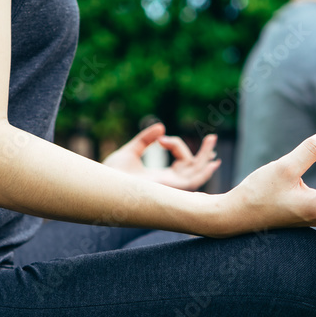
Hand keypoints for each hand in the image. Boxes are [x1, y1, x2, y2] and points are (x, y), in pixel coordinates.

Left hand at [102, 122, 219, 190]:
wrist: (103, 184)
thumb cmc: (112, 174)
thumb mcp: (131, 151)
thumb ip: (145, 139)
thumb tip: (161, 127)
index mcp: (161, 178)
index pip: (180, 162)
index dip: (176, 145)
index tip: (161, 138)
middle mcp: (169, 185)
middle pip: (194, 169)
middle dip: (204, 154)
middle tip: (212, 137)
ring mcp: (170, 188)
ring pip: (196, 174)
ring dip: (206, 158)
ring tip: (211, 139)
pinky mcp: (169, 189)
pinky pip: (193, 182)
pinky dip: (204, 173)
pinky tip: (212, 162)